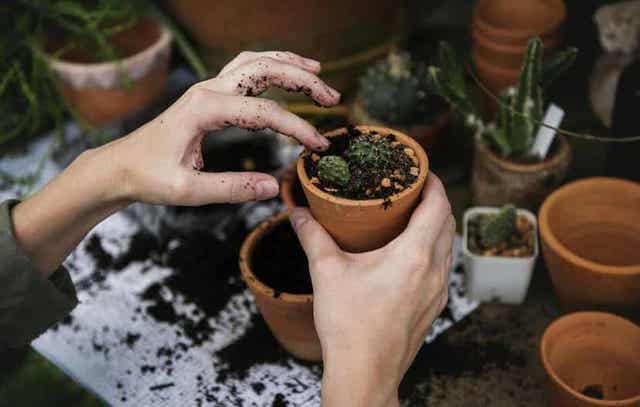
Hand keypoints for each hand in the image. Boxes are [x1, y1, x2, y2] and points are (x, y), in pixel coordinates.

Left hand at [12, 51, 339, 273]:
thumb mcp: (188, 191)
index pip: (264, 112)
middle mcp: (207, 90)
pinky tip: (286, 72)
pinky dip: (270, 66)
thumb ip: (232, 188)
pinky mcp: (209, 95)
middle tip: (332, 98)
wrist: (120, 166)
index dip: (297, 128)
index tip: (318, 146)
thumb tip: (274, 187)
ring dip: (289, 65)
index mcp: (204, 109)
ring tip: (318, 73)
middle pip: (264, 70)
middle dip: (302, 80)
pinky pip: (244, 69)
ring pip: (255, 62)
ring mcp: (208, 88)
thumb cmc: (148, 177)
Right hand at [290, 174, 454, 406]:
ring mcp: (438, 292)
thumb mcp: (326, 273)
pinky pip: (442, 267)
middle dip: (435, 200)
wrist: (365, 374)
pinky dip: (433, 249)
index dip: (434, 182)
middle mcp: (434, 271)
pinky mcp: (434, 307)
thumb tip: (298, 213)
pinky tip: (409, 253)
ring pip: (448, 246)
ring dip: (436, 225)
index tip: (421, 170)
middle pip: (448, 223)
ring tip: (411, 216)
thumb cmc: (349, 326)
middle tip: (412, 189)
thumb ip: (312, 236)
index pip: (438, 206)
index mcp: (414, 255)